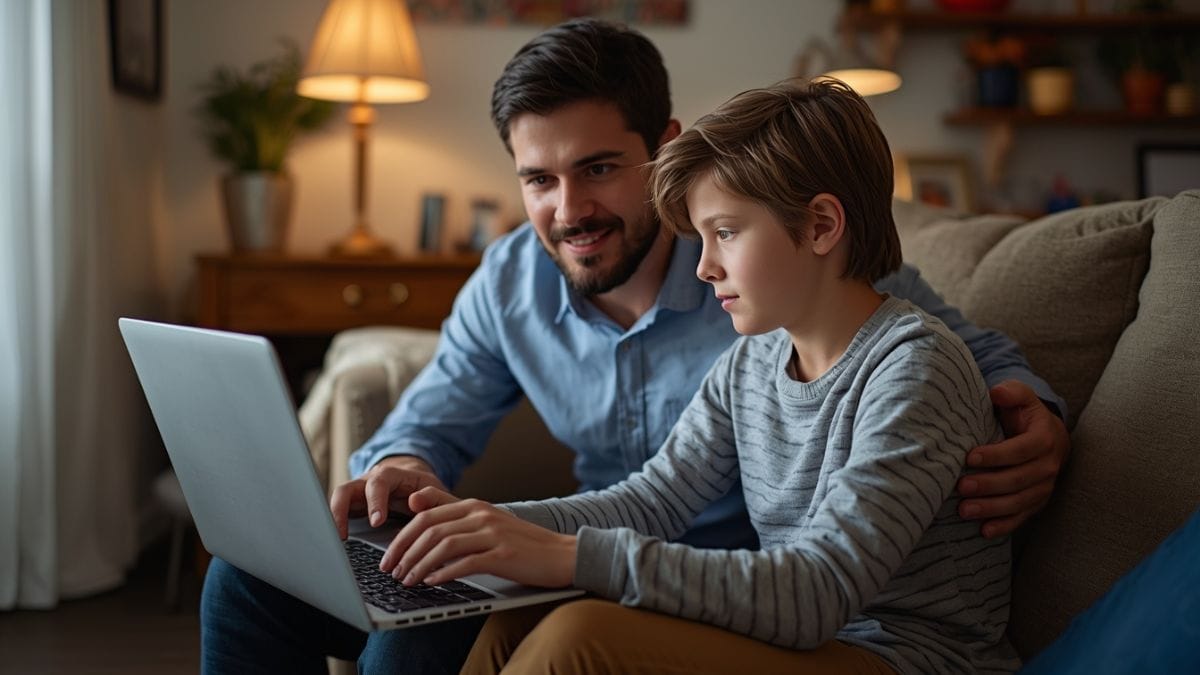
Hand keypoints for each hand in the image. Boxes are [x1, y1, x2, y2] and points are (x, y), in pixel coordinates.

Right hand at [328, 456, 446, 539]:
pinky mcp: (351, 506)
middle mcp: (368, 481)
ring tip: (335, 542)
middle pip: (347, 489)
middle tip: (344, 536)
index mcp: (391, 475)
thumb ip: (431, 496)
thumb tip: (414, 502)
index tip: (377, 522)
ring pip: (336, 501)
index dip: (375, 501)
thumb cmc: (424, 490)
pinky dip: (334, 526)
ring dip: (333, 520)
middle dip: (342, 511)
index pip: (378, 482)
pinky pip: (337, 513)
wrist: (413, 484)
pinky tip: (336, 544)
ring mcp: (357, 493)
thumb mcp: (435, 490)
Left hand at [378, 486, 576, 588]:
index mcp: (474, 505)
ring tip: (407, 580)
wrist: (561, 554)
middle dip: (404, 551)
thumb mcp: (486, 520)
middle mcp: (481, 515)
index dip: (402, 536)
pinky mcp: (503, 554)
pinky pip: (465, 562)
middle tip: (391, 570)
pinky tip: (432, 583)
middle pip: (430, 529)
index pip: (426, 515)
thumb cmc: (522, 542)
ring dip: (420, 565)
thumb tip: (415, 500)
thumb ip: (452, 510)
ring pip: (443, 545)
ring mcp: (493, 533)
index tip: (389, 556)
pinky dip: (444, 573)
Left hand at [958, 380, 1070, 538]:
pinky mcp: (1036, 502)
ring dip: (992, 508)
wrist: (1047, 436)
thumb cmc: (1024, 415)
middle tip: (960, 487)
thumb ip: (1011, 393)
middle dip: (989, 485)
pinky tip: (984, 531)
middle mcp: (1048, 466)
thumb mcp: (1020, 397)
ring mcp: (1044, 487)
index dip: (996, 455)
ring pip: (1019, 502)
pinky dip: (1004, 525)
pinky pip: (1022, 517)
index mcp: (1045, 439)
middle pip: (1018, 479)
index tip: (969, 457)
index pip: (1021, 449)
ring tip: (964, 510)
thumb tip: (997, 393)